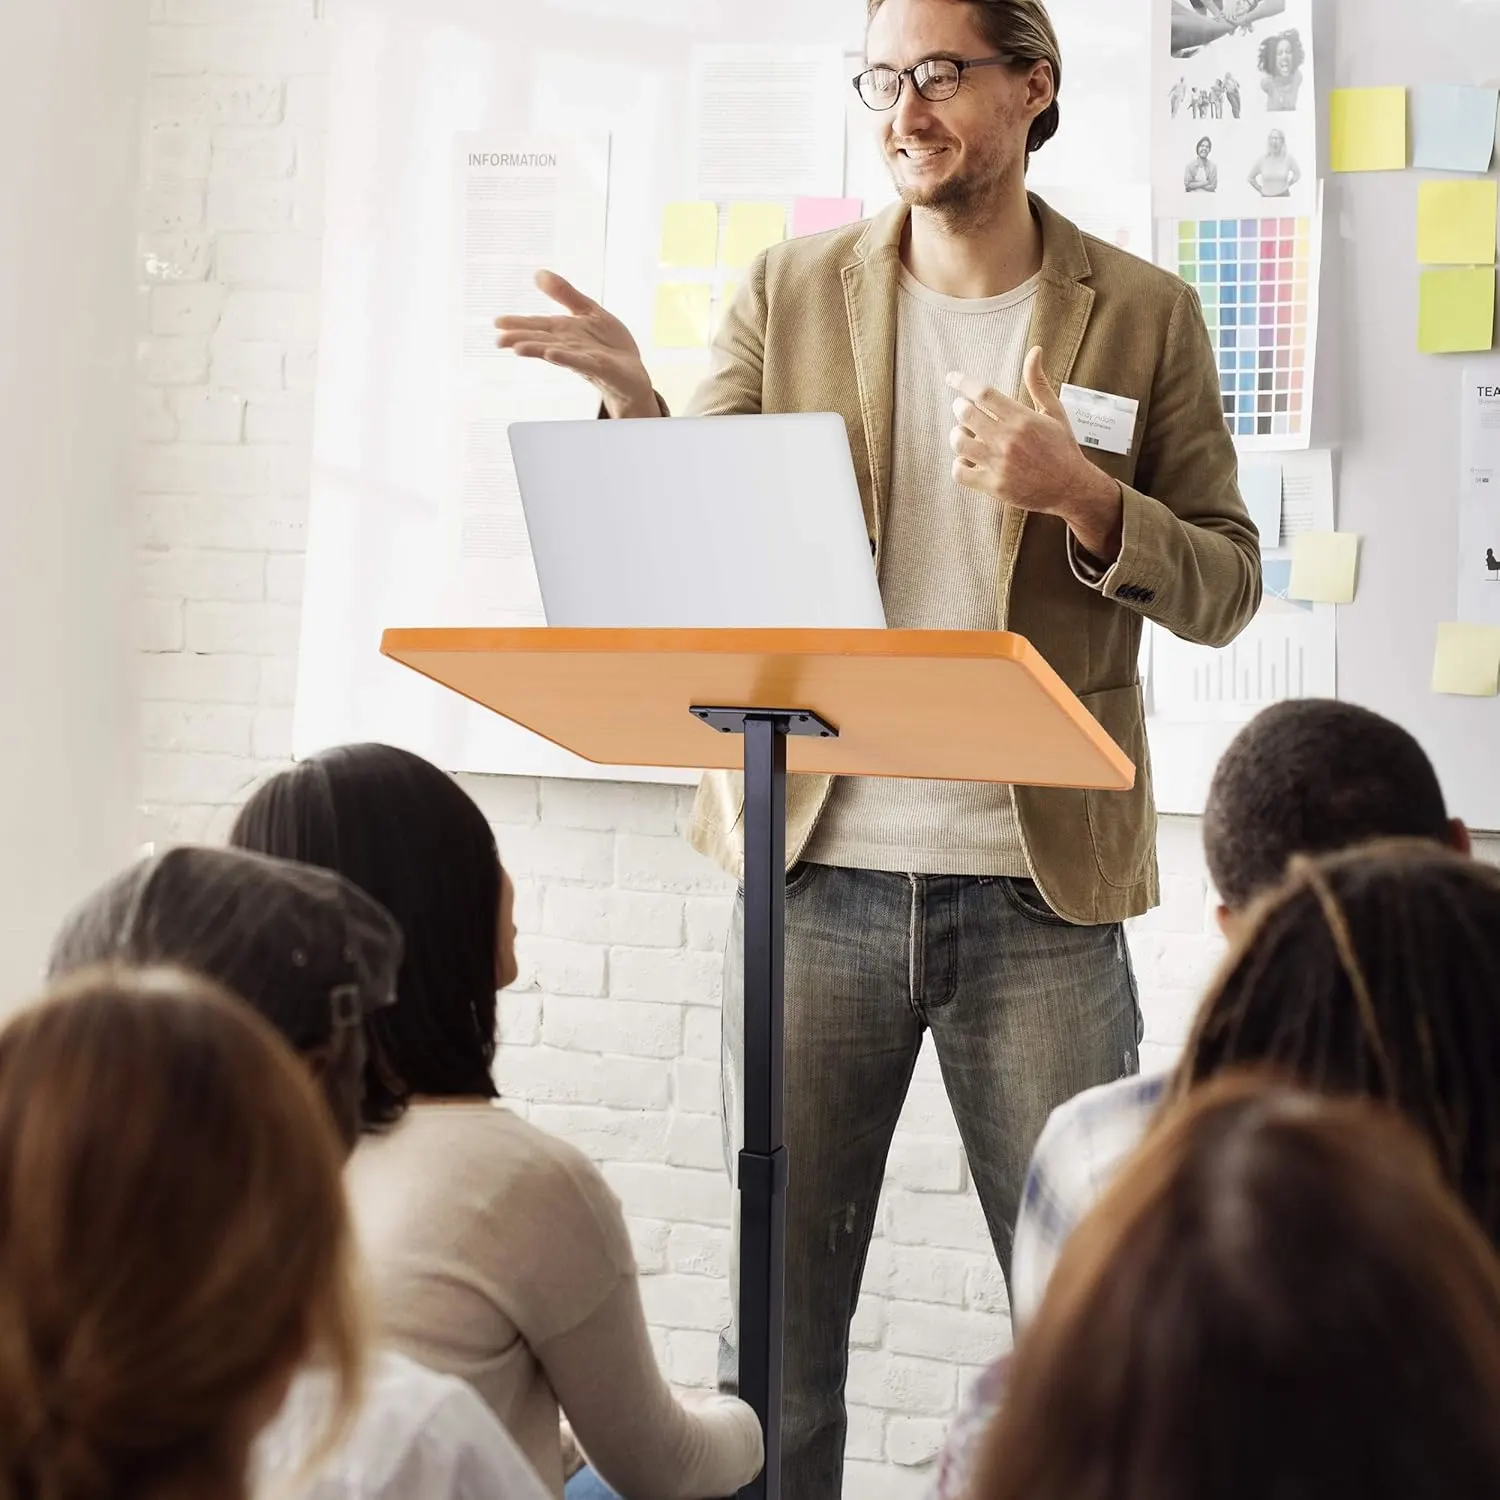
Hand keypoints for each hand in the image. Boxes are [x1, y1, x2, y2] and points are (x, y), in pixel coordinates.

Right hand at [495, 271, 659, 419]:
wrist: (633, 371)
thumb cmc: (609, 345)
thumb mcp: (588, 311)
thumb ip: (564, 294)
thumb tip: (538, 273)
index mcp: (565, 331)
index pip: (538, 325)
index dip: (518, 323)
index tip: (497, 322)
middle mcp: (570, 346)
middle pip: (542, 340)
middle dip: (521, 338)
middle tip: (499, 340)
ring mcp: (584, 358)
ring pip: (557, 352)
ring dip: (537, 350)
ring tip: (517, 348)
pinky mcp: (601, 367)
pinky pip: (582, 362)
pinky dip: (567, 358)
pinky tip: (552, 355)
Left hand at [948, 348, 1122, 560]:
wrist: (1072, 488)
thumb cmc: (1062, 448)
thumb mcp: (1054, 412)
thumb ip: (1038, 383)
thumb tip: (1035, 350)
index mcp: (1022, 419)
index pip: (984, 393)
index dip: (962, 382)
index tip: (951, 378)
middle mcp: (1009, 440)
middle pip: (966, 414)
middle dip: (960, 408)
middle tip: (963, 408)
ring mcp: (999, 464)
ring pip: (959, 442)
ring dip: (957, 434)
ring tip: (965, 433)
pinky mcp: (994, 486)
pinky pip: (960, 472)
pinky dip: (959, 464)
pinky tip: (968, 459)